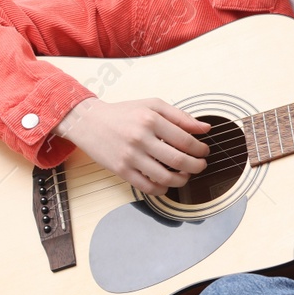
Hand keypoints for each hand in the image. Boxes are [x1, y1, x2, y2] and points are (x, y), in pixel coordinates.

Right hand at [55, 96, 210, 195]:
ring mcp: (130, 156)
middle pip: (178, 160)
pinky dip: (162, 189)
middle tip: (201, 166)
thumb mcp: (153, 105)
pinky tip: (166, 184)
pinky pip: (147, 187)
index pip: (185, 140)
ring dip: (182, 180)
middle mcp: (140, 138)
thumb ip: (180, 116)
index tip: (204, 151)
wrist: (88, 121)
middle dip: (196, 166)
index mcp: (151, 120)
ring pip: (165, 177)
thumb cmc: (123, 113)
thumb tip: (205, 128)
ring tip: (185, 175)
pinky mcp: (120, 170)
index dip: (200, 149)